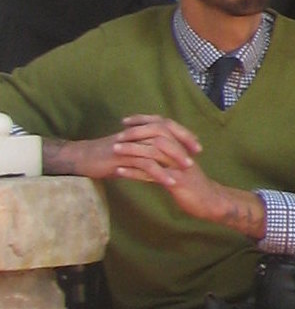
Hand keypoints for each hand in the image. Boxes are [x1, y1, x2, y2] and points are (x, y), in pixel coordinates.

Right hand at [44, 113, 202, 182]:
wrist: (81, 159)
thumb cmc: (107, 156)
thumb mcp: (131, 151)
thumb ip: (148, 151)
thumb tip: (168, 156)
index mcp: (139, 131)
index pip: (166, 126)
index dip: (183, 134)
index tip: (197, 146)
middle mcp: (135, 135)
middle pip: (165, 133)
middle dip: (183, 144)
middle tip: (196, 156)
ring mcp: (129, 146)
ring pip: (156, 148)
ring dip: (174, 159)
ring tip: (187, 170)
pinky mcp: (122, 158)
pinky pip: (144, 164)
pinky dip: (158, 173)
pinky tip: (169, 182)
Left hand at [84, 115, 260, 232]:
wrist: (211, 202)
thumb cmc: (194, 185)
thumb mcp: (182, 165)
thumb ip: (168, 154)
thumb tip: (149, 146)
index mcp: (183, 147)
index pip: (163, 125)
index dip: (144, 120)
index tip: (126, 121)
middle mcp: (182, 153)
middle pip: (158, 134)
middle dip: (136, 133)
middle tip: (117, 136)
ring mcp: (181, 166)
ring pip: (154, 151)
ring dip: (132, 150)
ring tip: (115, 150)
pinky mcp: (178, 181)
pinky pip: (153, 174)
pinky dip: (134, 172)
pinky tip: (120, 172)